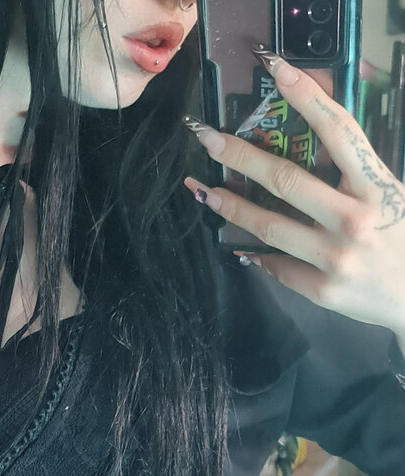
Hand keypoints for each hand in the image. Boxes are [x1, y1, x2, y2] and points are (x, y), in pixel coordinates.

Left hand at [183, 49, 404, 340]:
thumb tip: (310, 141)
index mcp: (375, 187)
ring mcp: (335, 257)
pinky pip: (278, 266)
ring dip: (231, 206)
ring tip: (205, 191)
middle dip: (241, 156)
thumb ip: (353, 171)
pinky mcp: (322, 289)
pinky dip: (257, 253)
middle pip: (286, 179)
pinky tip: (238, 244)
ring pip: (269, 226)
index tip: (276, 70)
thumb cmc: (400, 238)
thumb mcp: (389, 194)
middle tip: (208, 139)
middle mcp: (354, 219)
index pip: (337, 131)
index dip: (306, 97)